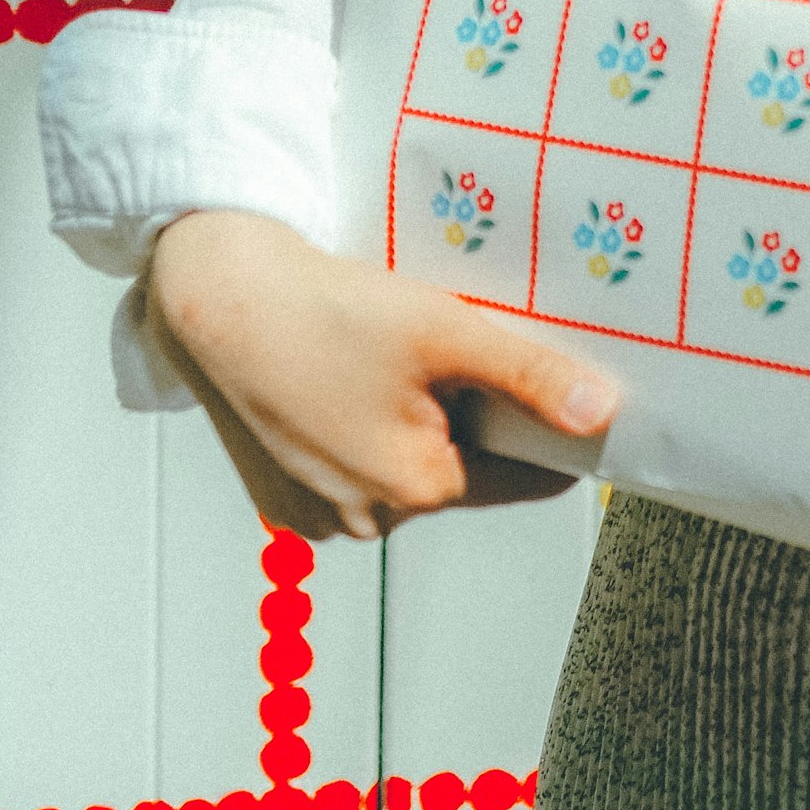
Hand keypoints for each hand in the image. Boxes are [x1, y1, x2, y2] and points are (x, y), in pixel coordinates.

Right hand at [145, 209, 616, 541]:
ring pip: (409, 464)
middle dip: (474, 417)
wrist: (211, 292)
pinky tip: (353, 378)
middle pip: (465, 468)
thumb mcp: (446, 333)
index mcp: (414, 490)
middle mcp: (365, 517)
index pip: (528, 475)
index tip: (545, 381)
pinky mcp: (283, 490)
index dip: (547, 426)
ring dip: (417, 420)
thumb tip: (599, 413)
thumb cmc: (319, 311)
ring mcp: (317, 510)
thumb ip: (530, 377)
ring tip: (392, 361)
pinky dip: (366, 427)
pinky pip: (356, 463)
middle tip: (451, 354)